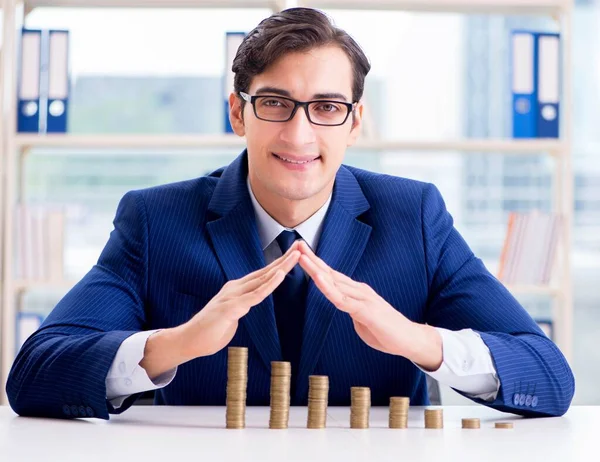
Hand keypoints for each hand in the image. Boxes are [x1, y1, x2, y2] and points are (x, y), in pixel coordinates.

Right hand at [140, 241, 300, 378]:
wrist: (188, 341)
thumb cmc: (210, 331)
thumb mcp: (232, 316)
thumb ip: (241, 307)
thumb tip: (248, 304)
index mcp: (237, 289)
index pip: (263, 275)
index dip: (280, 264)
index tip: (295, 254)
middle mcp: (235, 288)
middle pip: (266, 271)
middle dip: (285, 258)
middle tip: (301, 245)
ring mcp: (232, 296)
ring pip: (262, 279)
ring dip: (281, 266)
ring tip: (296, 255)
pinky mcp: (230, 307)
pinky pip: (254, 295)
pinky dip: (268, 285)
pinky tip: (279, 275)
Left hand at [297, 241, 442, 370]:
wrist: (410, 339)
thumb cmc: (386, 330)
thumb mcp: (362, 317)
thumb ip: (350, 308)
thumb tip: (341, 304)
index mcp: (356, 291)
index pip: (332, 275)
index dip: (316, 264)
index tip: (301, 254)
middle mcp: (359, 290)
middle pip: (330, 273)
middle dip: (312, 259)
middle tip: (297, 245)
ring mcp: (363, 298)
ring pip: (334, 282)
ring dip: (316, 269)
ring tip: (302, 257)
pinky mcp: (367, 310)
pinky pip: (343, 300)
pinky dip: (329, 289)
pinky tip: (319, 281)